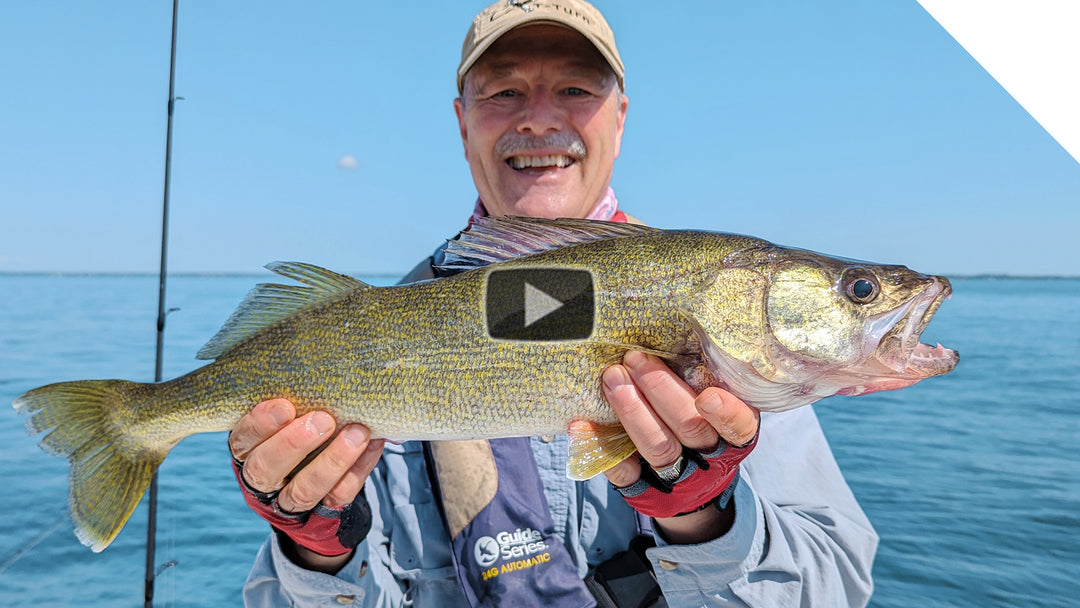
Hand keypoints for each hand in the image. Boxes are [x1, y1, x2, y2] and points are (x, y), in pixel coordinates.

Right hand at [228, 399, 383, 570]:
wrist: (317, 480)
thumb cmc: (299, 428)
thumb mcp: (287, 414)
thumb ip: (295, 398)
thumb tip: (320, 365)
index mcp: (248, 450)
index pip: (242, 440)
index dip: (259, 425)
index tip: (284, 406)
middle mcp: (263, 479)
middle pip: (266, 469)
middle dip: (293, 443)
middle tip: (323, 420)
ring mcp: (291, 500)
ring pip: (304, 489)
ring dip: (333, 460)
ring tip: (357, 433)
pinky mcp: (323, 512)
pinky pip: (340, 495)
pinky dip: (359, 469)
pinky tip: (374, 444)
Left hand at [601, 351, 759, 543]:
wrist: (690, 482)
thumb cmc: (700, 420)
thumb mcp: (715, 397)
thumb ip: (703, 376)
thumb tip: (671, 332)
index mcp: (732, 432)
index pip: (738, 426)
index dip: (725, 413)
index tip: (705, 397)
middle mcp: (709, 455)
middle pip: (689, 427)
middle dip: (660, 391)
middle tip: (634, 358)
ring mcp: (677, 475)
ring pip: (658, 446)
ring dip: (632, 410)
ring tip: (612, 378)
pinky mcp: (643, 488)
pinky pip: (622, 470)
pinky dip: (600, 445)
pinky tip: (581, 424)